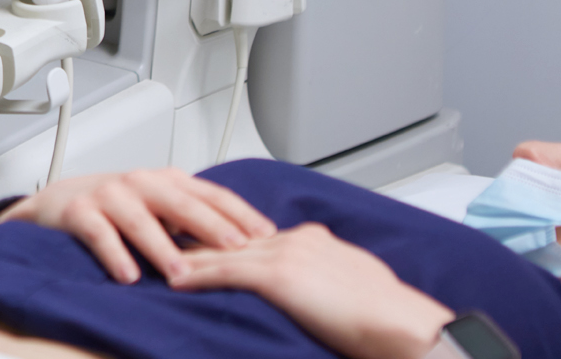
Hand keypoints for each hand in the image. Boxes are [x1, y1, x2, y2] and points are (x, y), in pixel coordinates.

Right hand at [0, 169, 274, 283]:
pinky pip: (99, 234)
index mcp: (167, 180)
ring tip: (181, 273)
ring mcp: (108, 195)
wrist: (56, 202)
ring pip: (141, 220)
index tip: (265, 234)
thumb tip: (245, 245)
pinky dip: (115, 255)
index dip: (239, 212)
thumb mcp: (159, 204)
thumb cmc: (115, 207)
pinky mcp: (78, 213)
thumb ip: (193, 217)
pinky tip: (128, 275)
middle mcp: (140, 183)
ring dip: (162, 248)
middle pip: (182, 203)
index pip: (210, 193)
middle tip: (236, 249)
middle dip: (211, 226)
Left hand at [170, 223, 453, 358]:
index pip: (257, 235)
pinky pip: (226, 273)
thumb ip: (331, 277)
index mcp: (315, 241)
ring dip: (186, 256)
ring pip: (222, 252)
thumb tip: (319, 290)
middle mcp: (296, 240)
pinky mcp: (278, 275)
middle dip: (196, 238)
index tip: (199, 235)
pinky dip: (196, 276)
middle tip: (163, 235)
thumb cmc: (390, 318)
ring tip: (156, 256)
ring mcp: (285, 254)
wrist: (404, 325)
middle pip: (232, 238)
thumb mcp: (357, 285)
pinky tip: (174, 279)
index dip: (224, 237)